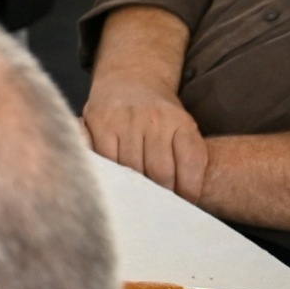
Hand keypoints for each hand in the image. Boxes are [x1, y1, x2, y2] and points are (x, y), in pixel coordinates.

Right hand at [82, 73, 209, 197]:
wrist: (129, 79)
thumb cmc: (158, 116)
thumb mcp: (181, 128)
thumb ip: (187, 159)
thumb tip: (186, 201)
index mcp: (180, 122)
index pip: (191, 163)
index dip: (189, 191)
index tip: (186, 206)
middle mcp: (154, 117)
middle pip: (159, 171)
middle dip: (161, 194)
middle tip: (158, 208)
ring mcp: (124, 118)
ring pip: (130, 168)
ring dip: (134, 188)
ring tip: (136, 199)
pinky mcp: (99, 120)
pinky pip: (104, 158)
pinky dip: (109, 174)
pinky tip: (113, 180)